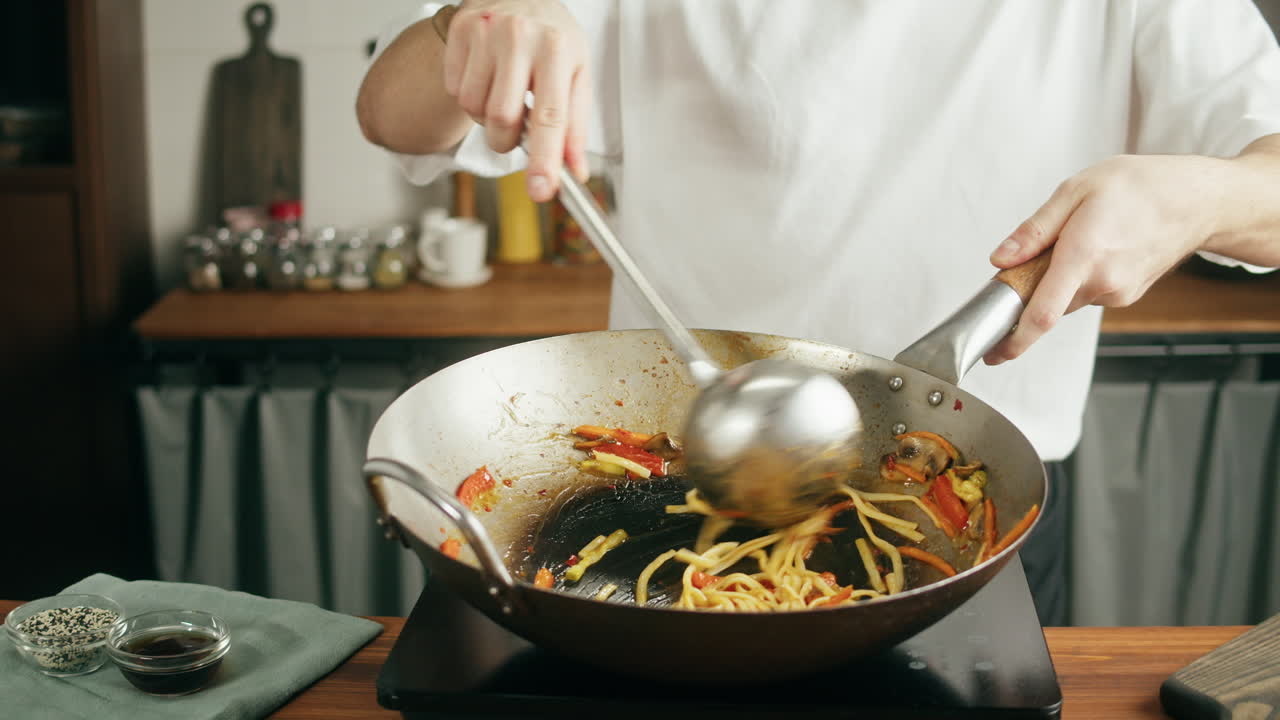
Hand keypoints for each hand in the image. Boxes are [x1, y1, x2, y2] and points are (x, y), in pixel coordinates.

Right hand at [442, 0, 590, 200]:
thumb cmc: (554, 40)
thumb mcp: (577, 77)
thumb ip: (575, 128)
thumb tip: (574, 173)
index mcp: (557, 50)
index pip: (550, 117)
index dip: (545, 160)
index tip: (541, 189)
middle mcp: (520, 37)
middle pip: (502, 119)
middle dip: (506, 140)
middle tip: (515, 130)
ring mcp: (486, 31)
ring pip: (474, 107)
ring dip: (486, 117)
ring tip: (503, 93)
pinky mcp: (460, 30)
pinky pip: (455, 88)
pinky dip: (469, 95)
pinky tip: (487, 75)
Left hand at [984, 154, 1228, 363]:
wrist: (1197, 200)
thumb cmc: (1141, 187)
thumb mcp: (1076, 190)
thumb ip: (1034, 230)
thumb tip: (1001, 259)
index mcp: (1084, 256)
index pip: (1042, 315)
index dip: (1013, 340)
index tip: (992, 353)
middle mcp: (1102, 283)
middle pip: (1047, 305)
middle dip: (1031, 289)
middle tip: (1037, 253)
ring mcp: (1118, 294)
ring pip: (1067, 299)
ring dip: (1057, 281)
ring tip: (1078, 239)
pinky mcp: (1126, 296)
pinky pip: (1088, 294)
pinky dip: (1079, 278)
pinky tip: (1098, 248)